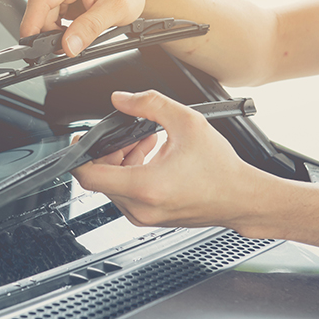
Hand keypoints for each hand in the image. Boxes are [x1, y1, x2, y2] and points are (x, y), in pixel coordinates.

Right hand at [20, 0, 160, 56]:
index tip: (29, 43)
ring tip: (78, 27)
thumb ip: (90, 29)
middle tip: (70, 43)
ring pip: (42, 10)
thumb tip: (68, 45)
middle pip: (41, 7)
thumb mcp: (116, 11)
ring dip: (54, 25)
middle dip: (50, 29)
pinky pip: (47, 8)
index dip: (32, 23)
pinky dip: (56, 21)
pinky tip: (73, 21)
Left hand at [71, 90, 267, 229]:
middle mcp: (140, 207)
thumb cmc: (221, 170)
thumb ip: (149, 104)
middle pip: (100, 177)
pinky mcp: (150, 219)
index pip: (88, 176)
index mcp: (144, 187)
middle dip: (108, 151)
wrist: (242, 199)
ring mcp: (144, 216)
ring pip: (113, 186)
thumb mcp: (186, 122)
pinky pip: (126, 194)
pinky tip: (151, 156)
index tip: (80, 142)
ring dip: (121, 161)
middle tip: (127, 135)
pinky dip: (131, 173)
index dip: (76, 156)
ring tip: (144, 142)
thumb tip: (121, 98)